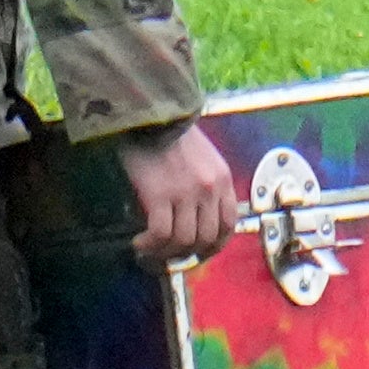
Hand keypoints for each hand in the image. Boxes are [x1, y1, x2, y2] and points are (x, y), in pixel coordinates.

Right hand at [118, 122, 237, 266]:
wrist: (151, 112)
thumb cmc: (172, 134)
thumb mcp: (204, 158)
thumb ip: (207, 185)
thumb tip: (195, 217)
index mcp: (222, 180)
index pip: (229, 225)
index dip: (214, 246)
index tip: (199, 252)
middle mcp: (209, 189)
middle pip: (207, 238)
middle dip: (188, 254)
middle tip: (170, 256)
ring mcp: (186, 193)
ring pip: (184, 241)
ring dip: (166, 253)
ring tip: (151, 250)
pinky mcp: (160, 194)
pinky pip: (161, 234)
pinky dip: (151, 245)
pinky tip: (140, 243)